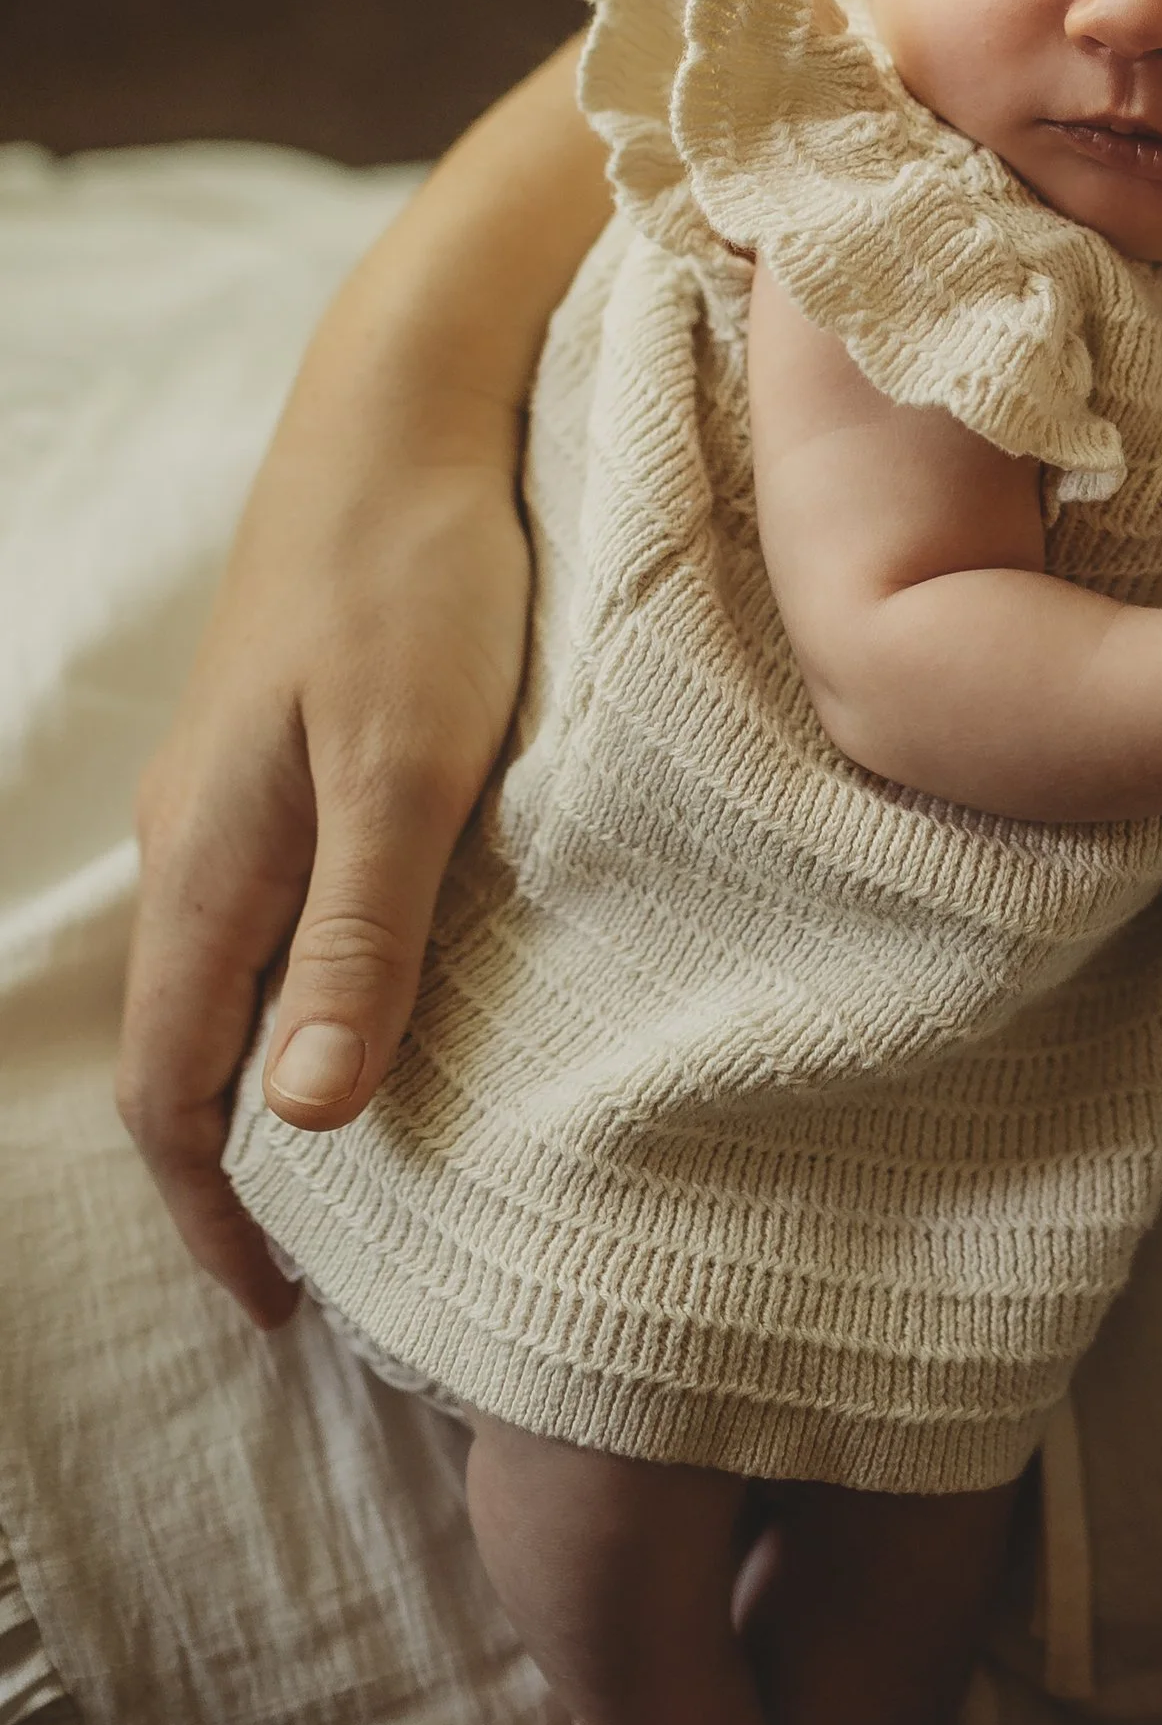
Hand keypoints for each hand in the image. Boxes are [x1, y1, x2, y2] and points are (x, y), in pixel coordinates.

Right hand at [119, 430, 530, 1324]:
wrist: (407, 409)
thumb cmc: (421, 580)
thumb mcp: (412, 769)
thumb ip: (362, 939)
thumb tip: (306, 1120)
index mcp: (210, 866)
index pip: (176, 1094)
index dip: (220, 1217)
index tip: (284, 1315)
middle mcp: (194, 842)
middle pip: (189, 1051)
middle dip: (239, 1172)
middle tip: (333, 1273)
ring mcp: (229, 791)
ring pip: (224, 980)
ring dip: (271, 1081)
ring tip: (361, 1163)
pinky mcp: (279, 748)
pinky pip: (262, 912)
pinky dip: (298, 993)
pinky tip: (375, 1002)